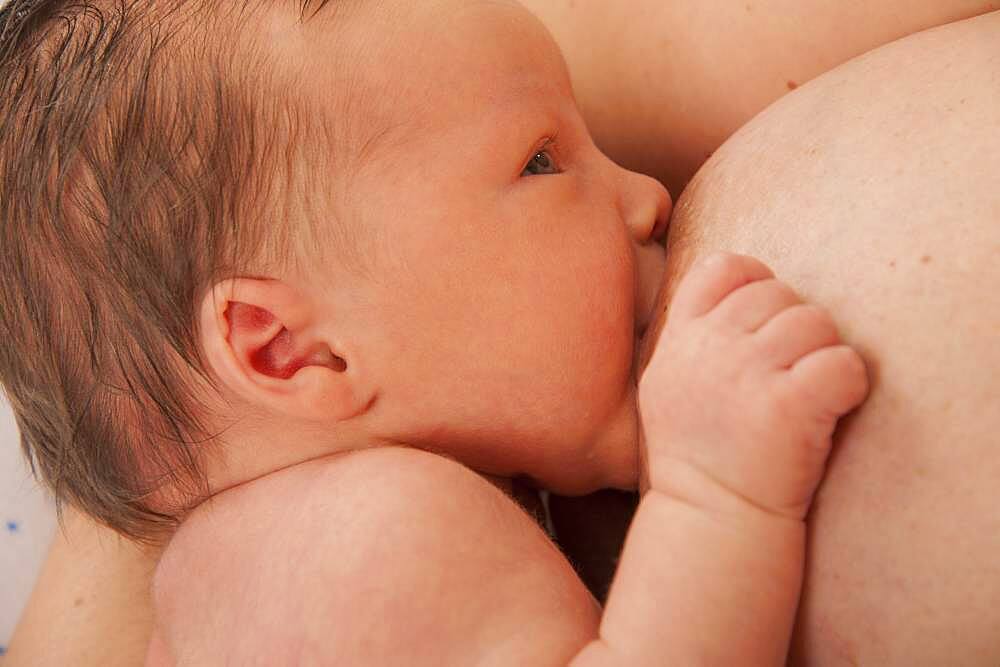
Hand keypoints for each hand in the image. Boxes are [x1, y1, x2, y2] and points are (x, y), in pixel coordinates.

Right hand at [638, 253, 867, 518]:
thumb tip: (739, 287)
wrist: (710, 520)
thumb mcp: (667, 385)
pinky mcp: (788, 405)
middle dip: (796, 328)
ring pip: (816, 322)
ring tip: (808, 395)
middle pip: (779, 292)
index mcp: (680, 338)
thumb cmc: (697, 455)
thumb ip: (693, 335)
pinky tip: (830, 409)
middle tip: (791, 374)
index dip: (756, 281)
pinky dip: (848, 384)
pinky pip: (843, 361)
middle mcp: (709, 347)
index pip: (724, 267)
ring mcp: (746, 373)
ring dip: (823, 354)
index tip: (766, 322)